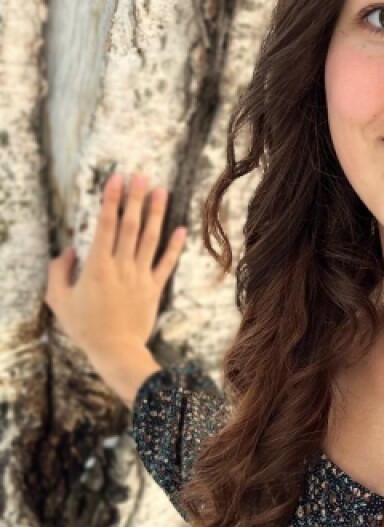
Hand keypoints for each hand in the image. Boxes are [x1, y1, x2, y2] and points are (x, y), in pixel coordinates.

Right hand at [44, 172, 186, 362]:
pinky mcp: (155, 288)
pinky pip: (167, 263)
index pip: (106, 226)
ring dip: (156, 214)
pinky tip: (182, 228)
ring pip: (150, 239)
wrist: (115, 350)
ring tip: (162, 191)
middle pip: (130, 226)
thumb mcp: (59, 300)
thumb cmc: (84, 326)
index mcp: (96, 266)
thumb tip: (68, 249)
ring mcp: (140, 276)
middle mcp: (121, 266)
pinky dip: (175, 246)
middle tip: (141, 175)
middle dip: (135, 199)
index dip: (111, 201)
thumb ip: (58, 272)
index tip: (116, 180)